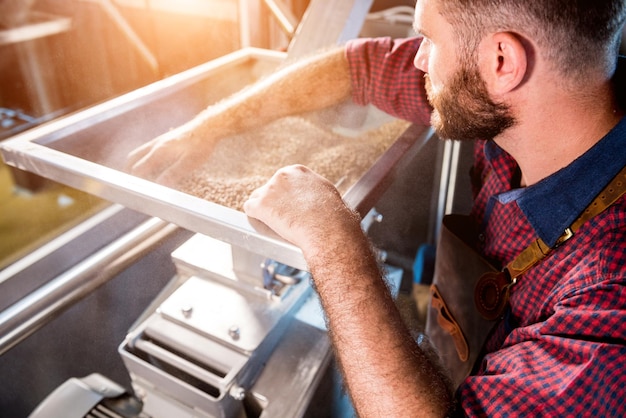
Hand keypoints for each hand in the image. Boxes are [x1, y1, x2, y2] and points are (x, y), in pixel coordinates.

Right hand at [126, 125, 214, 186]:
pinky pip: (146, 150)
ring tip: (135, 178)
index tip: (132, 192)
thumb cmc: (201, 144)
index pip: (138, 169)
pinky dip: (141, 159)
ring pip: (138, 153)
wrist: (208, 127)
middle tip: (128, 186)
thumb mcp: (189, 162)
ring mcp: (158, 141)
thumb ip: (173, 173)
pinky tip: (149, 166)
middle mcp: (155, 145)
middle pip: (132, 159)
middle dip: (128, 173)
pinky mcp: (164, 139)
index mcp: (159, 152)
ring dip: (134, 165)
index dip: (134, 181)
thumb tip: (158, 186)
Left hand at [243, 164, 361, 255]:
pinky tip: (261, 221)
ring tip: (272, 221)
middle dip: (274, 201)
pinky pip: (250, 208)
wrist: (327, 228)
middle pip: (270, 188)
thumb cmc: (333, 215)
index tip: (289, 205)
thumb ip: (314, 190)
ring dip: (264, 208)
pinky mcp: (261, 205)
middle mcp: (282, 175)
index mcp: (298, 171)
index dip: (286, 195)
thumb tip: (315, 196)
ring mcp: (270, 189)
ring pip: (258, 197)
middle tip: (282, 215)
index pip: (284, 180)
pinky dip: (254, 216)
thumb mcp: (327, 193)